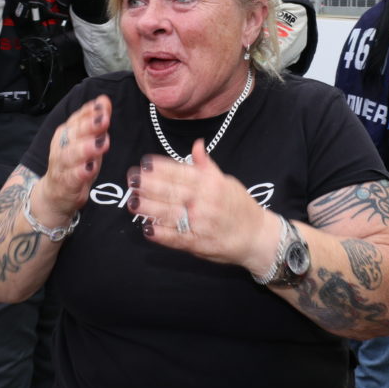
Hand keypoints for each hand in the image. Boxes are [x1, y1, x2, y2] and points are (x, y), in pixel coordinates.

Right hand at [35, 95, 111, 223]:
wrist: (55, 195)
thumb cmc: (75, 165)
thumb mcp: (87, 141)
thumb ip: (95, 121)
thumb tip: (104, 100)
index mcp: (66, 133)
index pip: (77, 118)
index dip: (90, 112)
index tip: (103, 105)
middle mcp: (62, 147)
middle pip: (74, 134)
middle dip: (89, 126)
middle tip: (104, 120)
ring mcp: (62, 166)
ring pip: (71, 155)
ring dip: (86, 148)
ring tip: (101, 143)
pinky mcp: (65, 185)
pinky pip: (72, 177)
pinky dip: (80, 172)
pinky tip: (90, 168)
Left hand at [128, 140, 278, 273]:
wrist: (258, 237)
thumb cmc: (241, 207)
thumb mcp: (227, 182)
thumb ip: (206, 166)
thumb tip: (196, 144)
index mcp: (211, 184)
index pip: (181, 172)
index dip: (161, 168)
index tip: (144, 163)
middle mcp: (205, 202)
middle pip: (172, 191)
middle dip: (149, 185)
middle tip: (131, 180)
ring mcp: (201, 224)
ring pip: (170, 213)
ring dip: (149, 208)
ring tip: (133, 202)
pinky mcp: (198, 243)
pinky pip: (176, 238)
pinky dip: (161, 234)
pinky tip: (147, 228)